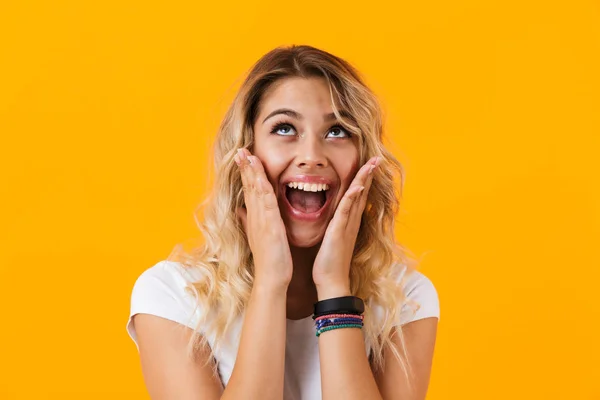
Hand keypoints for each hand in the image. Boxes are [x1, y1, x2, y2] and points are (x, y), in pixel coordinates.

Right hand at [235, 148, 292, 289]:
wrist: (271, 277)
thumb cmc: (268, 258)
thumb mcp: (256, 236)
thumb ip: (247, 221)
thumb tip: (239, 211)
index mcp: (254, 218)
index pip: (248, 190)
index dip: (245, 173)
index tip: (241, 157)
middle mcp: (255, 216)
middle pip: (248, 186)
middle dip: (244, 167)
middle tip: (239, 149)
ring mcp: (261, 220)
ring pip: (255, 191)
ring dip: (251, 172)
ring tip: (247, 155)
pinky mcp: (270, 226)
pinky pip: (266, 203)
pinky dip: (262, 188)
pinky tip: (260, 176)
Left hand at [312, 156, 380, 299]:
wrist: (331, 281)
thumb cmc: (329, 262)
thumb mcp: (332, 238)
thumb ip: (335, 226)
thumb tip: (335, 218)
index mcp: (348, 222)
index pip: (358, 196)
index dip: (364, 180)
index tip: (369, 164)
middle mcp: (351, 221)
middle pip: (363, 192)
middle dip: (370, 174)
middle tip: (377, 158)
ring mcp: (347, 225)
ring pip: (357, 197)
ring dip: (365, 179)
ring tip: (372, 164)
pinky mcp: (339, 231)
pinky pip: (346, 211)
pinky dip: (352, 197)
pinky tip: (357, 186)